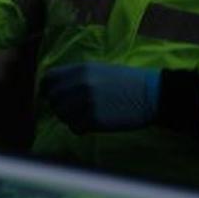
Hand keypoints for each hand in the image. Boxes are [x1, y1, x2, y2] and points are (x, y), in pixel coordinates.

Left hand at [41, 63, 160, 133]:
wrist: (151, 94)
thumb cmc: (126, 82)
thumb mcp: (99, 69)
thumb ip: (76, 76)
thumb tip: (54, 87)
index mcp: (81, 69)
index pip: (49, 78)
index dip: (47, 88)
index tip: (50, 95)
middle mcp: (81, 84)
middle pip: (53, 98)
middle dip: (59, 105)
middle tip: (71, 109)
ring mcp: (87, 102)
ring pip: (62, 115)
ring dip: (69, 118)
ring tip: (82, 116)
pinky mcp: (95, 120)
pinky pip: (75, 127)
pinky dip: (79, 128)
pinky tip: (90, 125)